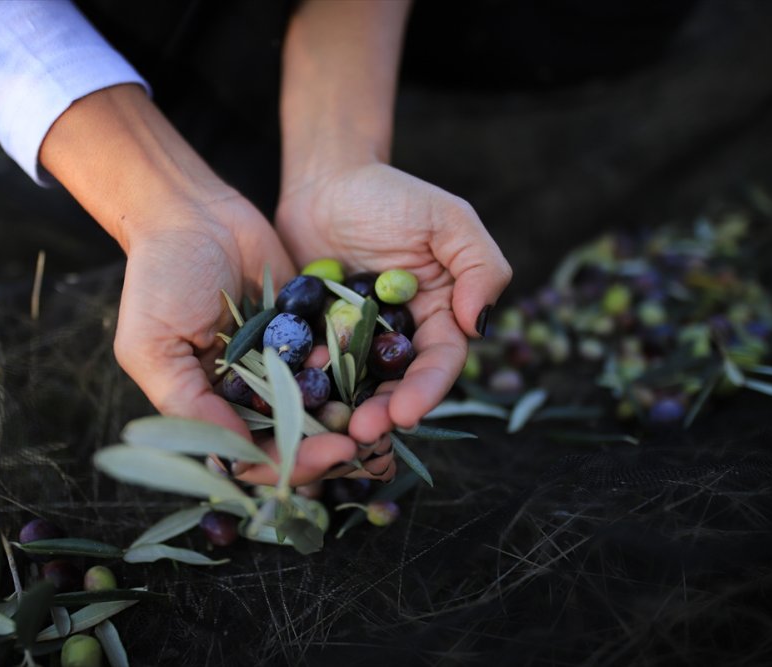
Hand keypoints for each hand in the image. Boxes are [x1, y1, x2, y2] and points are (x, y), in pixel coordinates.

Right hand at [39, 85, 368, 483]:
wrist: (193, 211)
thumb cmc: (159, 278)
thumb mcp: (154, 347)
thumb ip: (189, 404)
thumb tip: (233, 458)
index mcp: (207, 406)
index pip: (250, 455)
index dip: (288, 464)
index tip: (325, 456)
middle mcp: (246, 392)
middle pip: (292, 438)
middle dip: (324, 446)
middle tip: (359, 445)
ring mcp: (279, 362)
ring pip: (319, 405)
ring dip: (345, 414)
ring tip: (375, 417)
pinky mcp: (305, 329)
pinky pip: (334, 357)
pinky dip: (351, 367)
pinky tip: (370, 369)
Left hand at [275, 162, 511, 442]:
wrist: (325, 181)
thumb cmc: (391, 194)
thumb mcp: (447, 219)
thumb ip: (479, 266)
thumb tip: (479, 324)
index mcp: (439, 316)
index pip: (439, 362)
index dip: (426, 391)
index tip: (406, 414)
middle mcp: (399, 337)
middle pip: (396, 385)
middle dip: (383, 413)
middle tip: (361, 433)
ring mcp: (354, 341)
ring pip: (354, 387)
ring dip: (345, 411)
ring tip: (329, 431)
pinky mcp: (314, 338)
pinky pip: (311, 367)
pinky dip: (305, 385)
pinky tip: (292, 400)